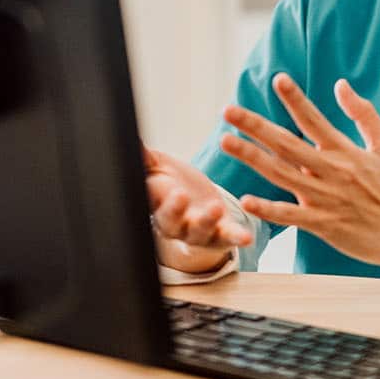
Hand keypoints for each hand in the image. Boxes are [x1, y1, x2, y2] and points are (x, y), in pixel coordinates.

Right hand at [143, 146, 252, 273]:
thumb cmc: (169, 182)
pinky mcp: (220, 234)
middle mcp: (175, 224)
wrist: (193, 204)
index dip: (151, 197)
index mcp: (155, 206)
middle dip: (175, 211)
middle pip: (171, 223)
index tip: (156, 185)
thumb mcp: (156, 166)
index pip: (150, 203)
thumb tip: (133, 140)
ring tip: (215, 207)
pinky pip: (227, 238)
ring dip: (207, 221)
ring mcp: (197, 232)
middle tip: (181, 195)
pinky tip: (247, 236)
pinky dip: (236, 237)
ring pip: (199, 232)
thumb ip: (144, 158)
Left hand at [219, 74, 379, 274]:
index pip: (314, 119)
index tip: (278, 79)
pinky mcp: (324, 224)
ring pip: (281, 174)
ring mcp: (326, 198)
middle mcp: (332, 171)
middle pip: (287, 143)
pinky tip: (246, 201)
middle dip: (255, 125)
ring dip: (252, 157)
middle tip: (228, 110)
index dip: (296, 99)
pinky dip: (269, 209)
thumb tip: (341, 84)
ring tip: (226, 141)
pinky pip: (291, 215)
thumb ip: (363, 114)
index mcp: (345, 151)